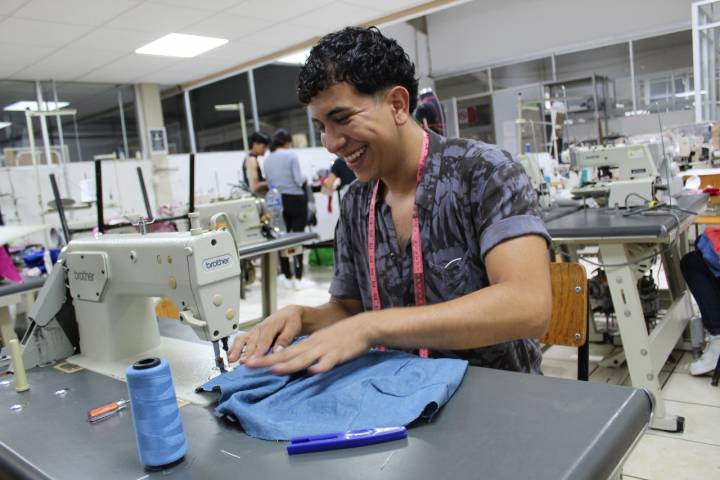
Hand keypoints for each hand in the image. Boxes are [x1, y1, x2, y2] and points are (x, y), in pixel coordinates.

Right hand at [227, 305, 302, 363]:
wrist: (289, 314)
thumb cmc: (291, 321)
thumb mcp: (292, 328)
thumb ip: (285, 340)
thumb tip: (277, 351)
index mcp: (270, 325)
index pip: (264, 340)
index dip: (259, 351)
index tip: (255, 360)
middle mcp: (259, 328)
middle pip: (251, 342)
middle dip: (247, 353)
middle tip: (244, 363)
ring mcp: (254, 331)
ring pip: (242, 339)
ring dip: (236, 350)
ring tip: (231, 360)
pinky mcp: (251, 335)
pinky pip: (240, 340)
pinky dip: (233, 348)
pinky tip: (230, 357)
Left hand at [244, 314, 372, 374]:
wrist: (363, 327)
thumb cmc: (341, 337)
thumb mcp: (320, 343)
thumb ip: (306, 354)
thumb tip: (291, 364)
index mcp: (307, 344)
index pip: (282, 352)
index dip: (265, 358)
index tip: (248, 364)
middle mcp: (312, 346)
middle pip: (287, 354)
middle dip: (267, 361)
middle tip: (249, 365)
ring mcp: (325, 349)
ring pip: (304, 358)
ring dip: (289, 364)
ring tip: (274, 369)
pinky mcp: (338, 354)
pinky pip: (329, 361)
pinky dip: (320, 366)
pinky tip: (314, 370)